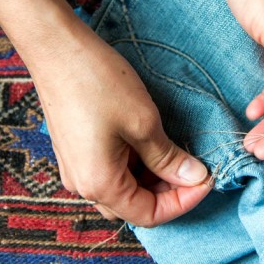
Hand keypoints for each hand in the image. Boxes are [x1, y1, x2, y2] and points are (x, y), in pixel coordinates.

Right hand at [31, 20, 210, 226]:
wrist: (56, 48)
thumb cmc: (98, 83)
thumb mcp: (143, 122)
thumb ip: (168, 158)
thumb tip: (194, 177)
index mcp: (99, 184)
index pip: (149, 214)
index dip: (183, 201)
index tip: (207, 179)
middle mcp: (83, 184)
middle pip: (134, 205)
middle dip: (168, 190)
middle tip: (194, 166)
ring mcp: (76, 167)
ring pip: (123, 187)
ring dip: (152, 176)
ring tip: (175, 151)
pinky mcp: (76, 150)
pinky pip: (110, 170)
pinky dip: (135, 164)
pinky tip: (150, 141)